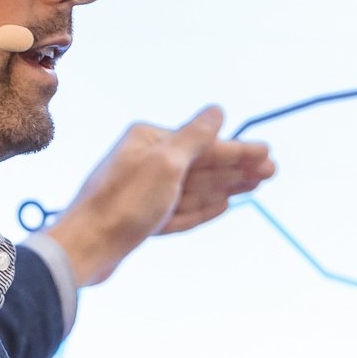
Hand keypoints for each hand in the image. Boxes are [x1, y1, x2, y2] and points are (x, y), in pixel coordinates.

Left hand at [46, 107, 275, 286]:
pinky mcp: (142, 218)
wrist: (85, 248)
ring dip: (226, 186)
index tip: (268, 154)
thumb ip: (196, 137)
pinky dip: (203, 207)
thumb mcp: (166, 163)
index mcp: (149, 140)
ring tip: (254, 185)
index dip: (239, 150)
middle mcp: (146, 161)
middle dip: (237, 168)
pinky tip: (222, 205)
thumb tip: (217, 110)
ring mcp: (144, 191)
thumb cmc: (123, 203)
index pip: (204, 144)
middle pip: (202, 165)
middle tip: (271, 171)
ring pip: (195, 187)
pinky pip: (182, 209)